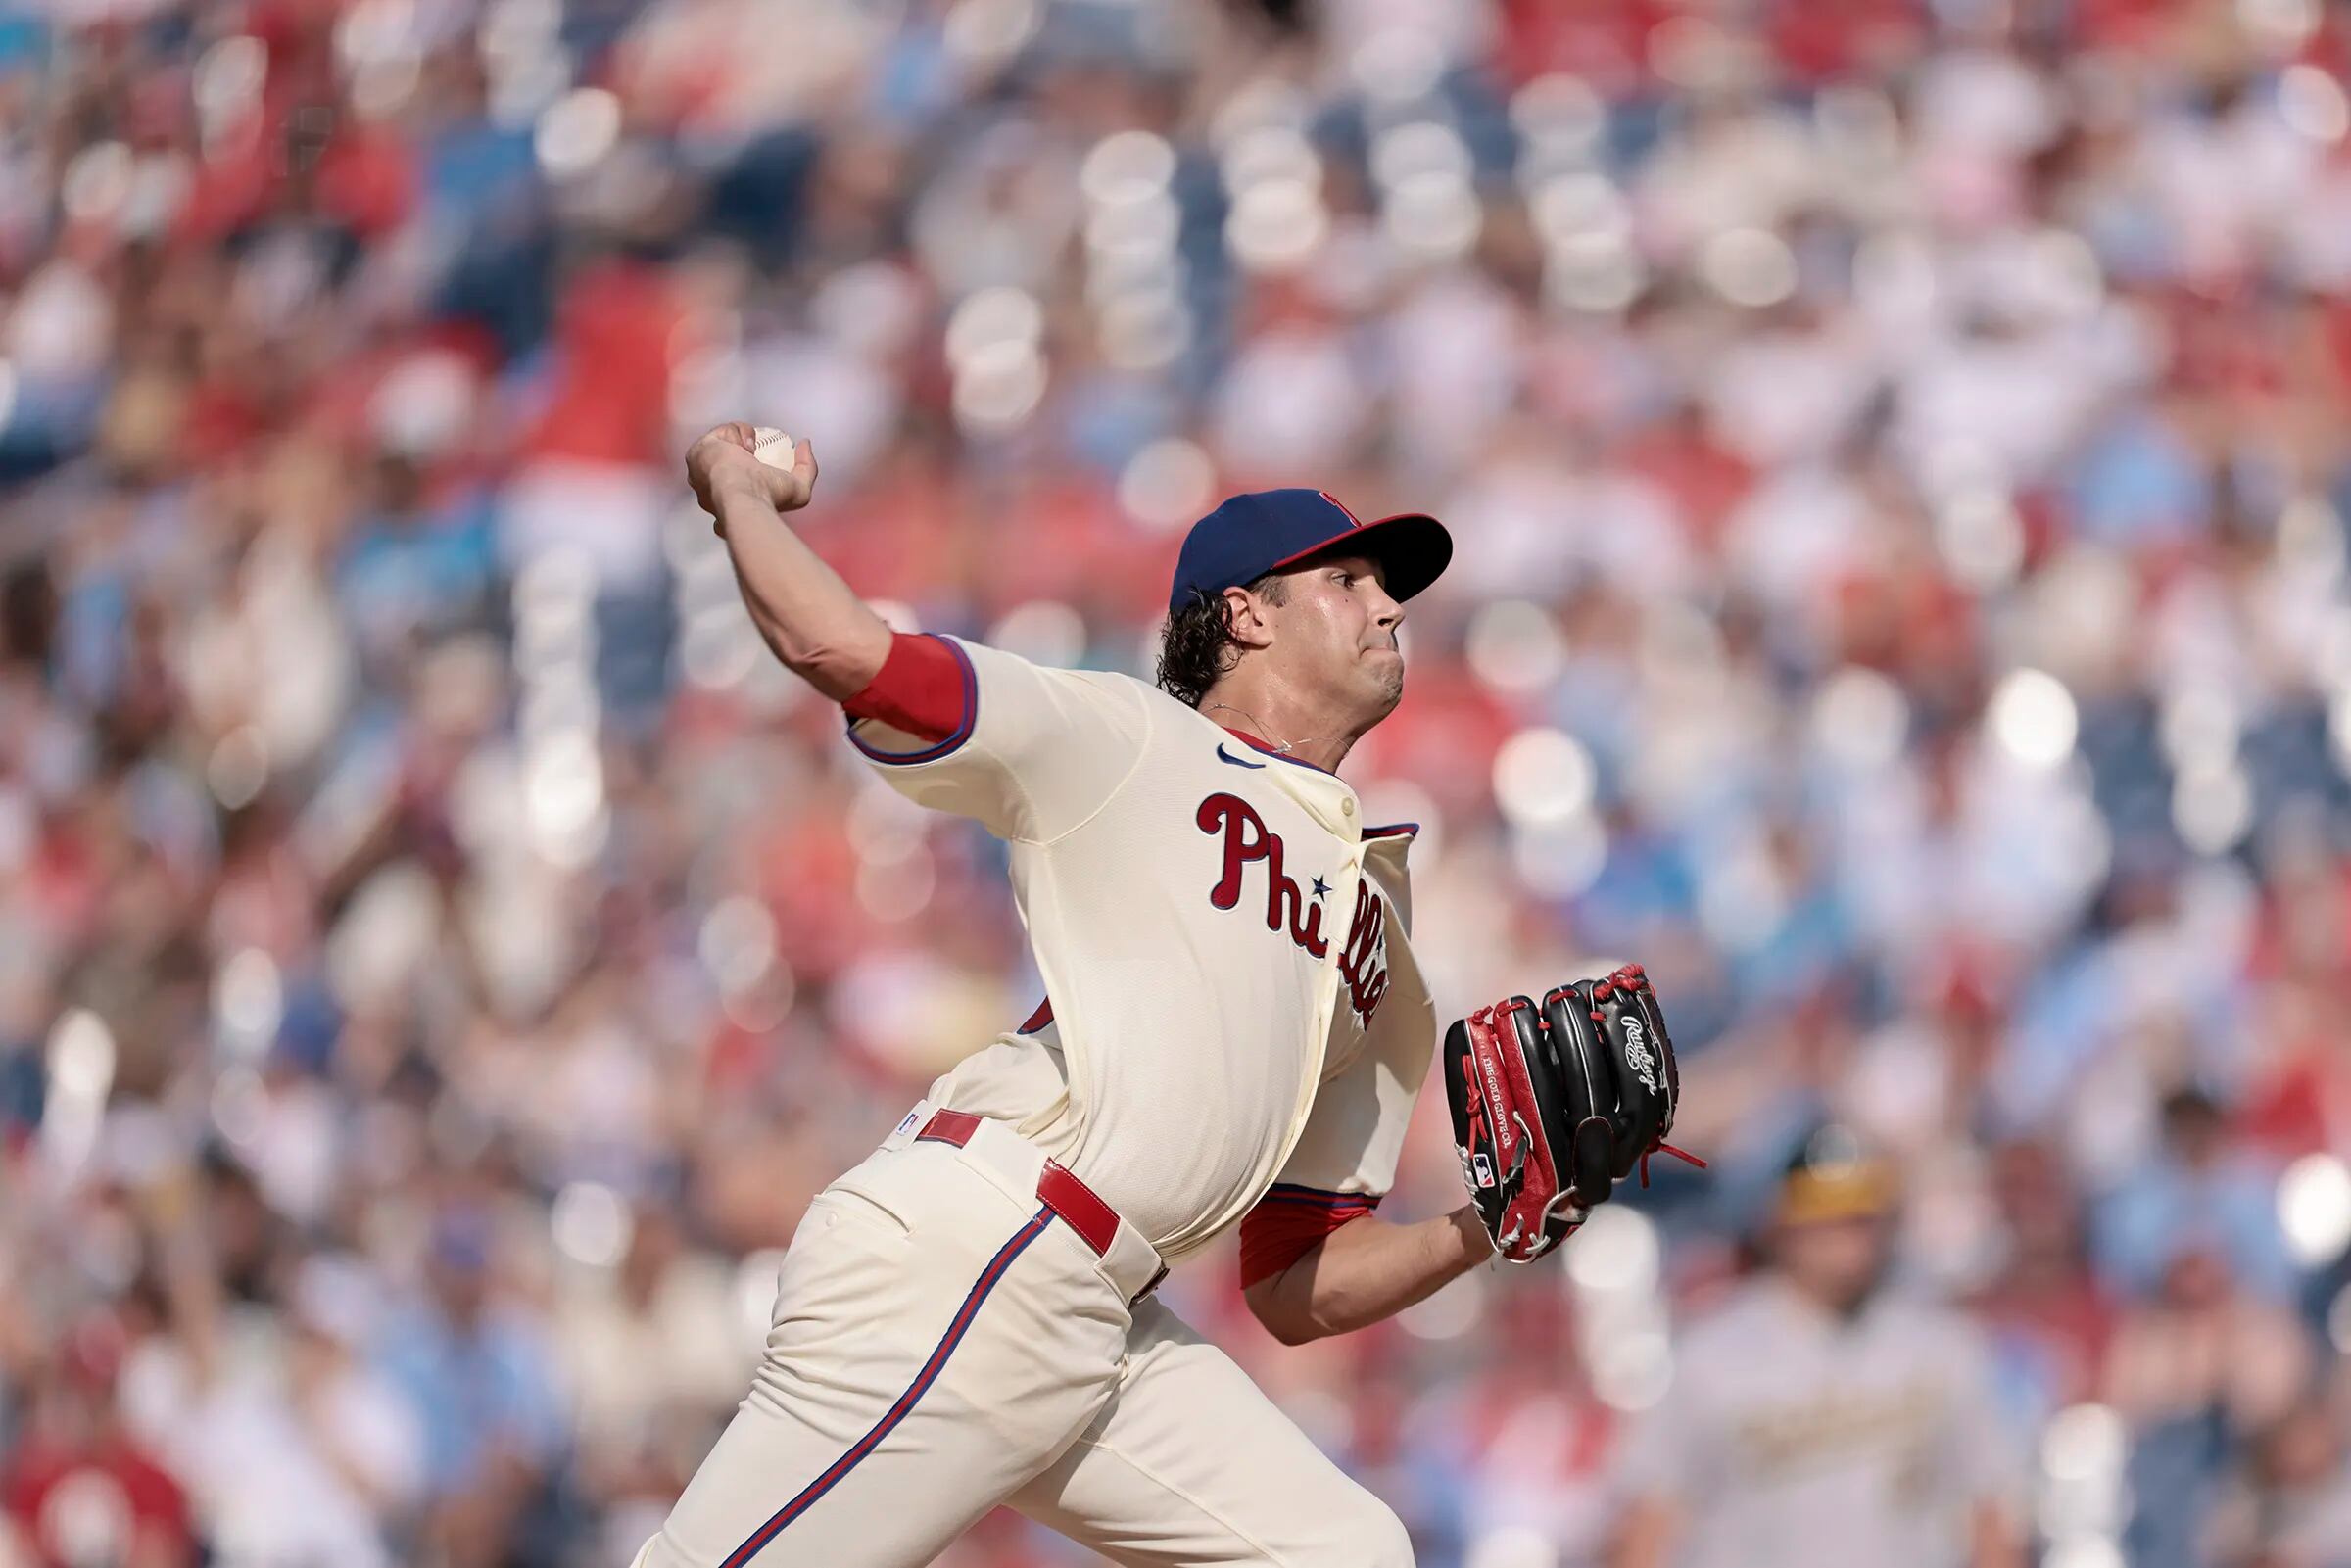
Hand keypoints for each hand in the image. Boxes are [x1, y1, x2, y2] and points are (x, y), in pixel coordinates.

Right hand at [684, 423, 818, 523]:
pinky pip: (719, 434)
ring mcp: (700, 472)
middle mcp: (710, 490)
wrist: (741, 496)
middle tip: (757, 450)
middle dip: (744, 450)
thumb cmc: (768, 498)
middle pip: (729, 458)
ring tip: (750, 449)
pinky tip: (743, 444)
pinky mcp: (696, 454)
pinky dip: (734, 433)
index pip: (738, 480)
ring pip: (723, 442)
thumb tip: (804, 444)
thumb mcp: (800, 489)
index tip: (763, 463)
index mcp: (730, 502)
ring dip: (740, 439)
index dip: (751, 467)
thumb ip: (807, 468)